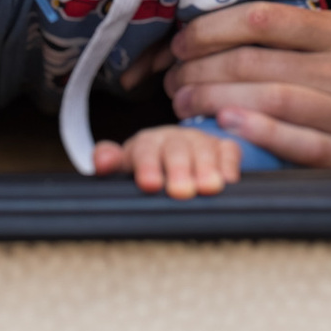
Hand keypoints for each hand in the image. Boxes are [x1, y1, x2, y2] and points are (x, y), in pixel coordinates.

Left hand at [93, 125, 245, 197]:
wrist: (174, 157)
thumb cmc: (147, 169)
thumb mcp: (125, 167)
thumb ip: (110, 162)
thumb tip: (101, 162)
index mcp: (147, 143)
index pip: (145, 150)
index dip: (147, 166)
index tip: (148, 184)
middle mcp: (174, 139)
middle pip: (176, 150)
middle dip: (179, 169)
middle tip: (180, 191)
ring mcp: (200, 142)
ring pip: (204, 150)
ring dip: (206, 169)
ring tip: (208, 188)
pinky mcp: (223, 148)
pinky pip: (229, 151)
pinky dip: (230, 164)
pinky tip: (229, 180)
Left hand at [166, 3, 330, 169]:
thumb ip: (306, 37)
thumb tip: (230, 37)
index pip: (265, 20)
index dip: (213, 28)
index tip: (182, 39)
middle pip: (257, 62)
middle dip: (201, 69)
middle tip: (171, 77)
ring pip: (271, 100)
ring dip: (215, 101)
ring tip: (182, 104)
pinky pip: (300, 143)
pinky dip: (260, 134)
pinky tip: (227, 127)